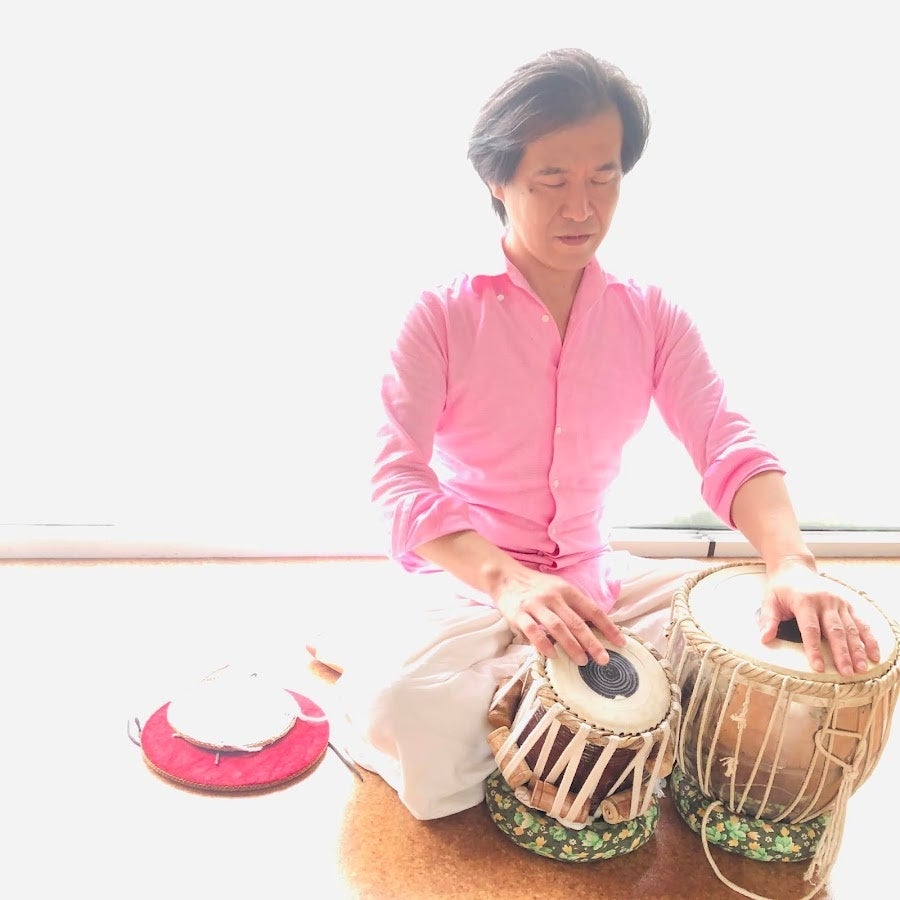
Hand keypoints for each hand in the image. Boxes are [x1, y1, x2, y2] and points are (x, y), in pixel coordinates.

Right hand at [493, 567, 625, 665]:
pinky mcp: (518, 614)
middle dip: (592, 642)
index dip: (607, 627)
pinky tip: (553, 655)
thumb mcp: (558, 589)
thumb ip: (573, 607)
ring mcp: (535, 605)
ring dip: (571, 646)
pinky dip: (544, 644)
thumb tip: (595, 630)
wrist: (505, 576)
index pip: (592, 610)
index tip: (620, 643)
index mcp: (567, 590)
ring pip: (557, 628)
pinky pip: (533, 631)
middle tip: (603, 660)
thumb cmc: (536, 587)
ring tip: (582, 661)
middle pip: (577, 622)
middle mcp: (553, 597)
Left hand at [759, 560, 880, 675]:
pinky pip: (861, 622)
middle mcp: (824, 600)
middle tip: (846, 673)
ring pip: (851, 628)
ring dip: (857, 649)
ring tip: (861, 668)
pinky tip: (874, 654)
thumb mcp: (769, 600)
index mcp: (804, 600)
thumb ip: (768, 620)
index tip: (819, 667)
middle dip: (841, 653)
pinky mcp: (847, 603)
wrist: (795, 567)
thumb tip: (764, 639)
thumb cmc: (781, 588)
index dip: (814, 649)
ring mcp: (838, 602)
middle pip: (834, 630)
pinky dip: (869, 639)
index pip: (810, 629)